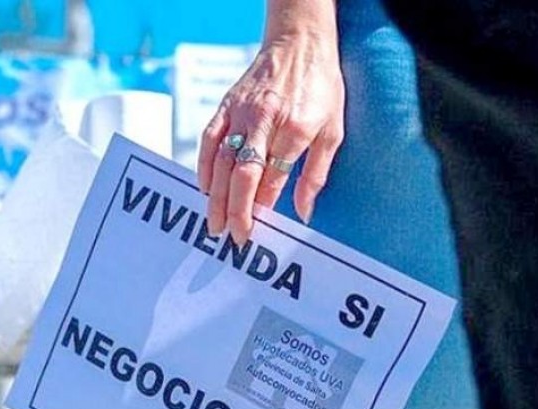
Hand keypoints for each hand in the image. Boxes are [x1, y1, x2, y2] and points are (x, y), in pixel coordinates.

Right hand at [197, 0, 345, 244]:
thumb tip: (305, 213)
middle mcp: (265, 122)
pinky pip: (209, 140)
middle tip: (232, 236)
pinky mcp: (226, 106)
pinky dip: (203, 166)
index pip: (273, 178)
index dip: (262, 207)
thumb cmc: (321, 87)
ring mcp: (241, 113)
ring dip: (215, 196)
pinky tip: (204, 188)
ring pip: (221, 161)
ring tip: (214, 223)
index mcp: (296, 129)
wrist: (300, 43)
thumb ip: (317, 173)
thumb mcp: (334, 130)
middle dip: (235, 210)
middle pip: (243, 174)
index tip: (256, 230)